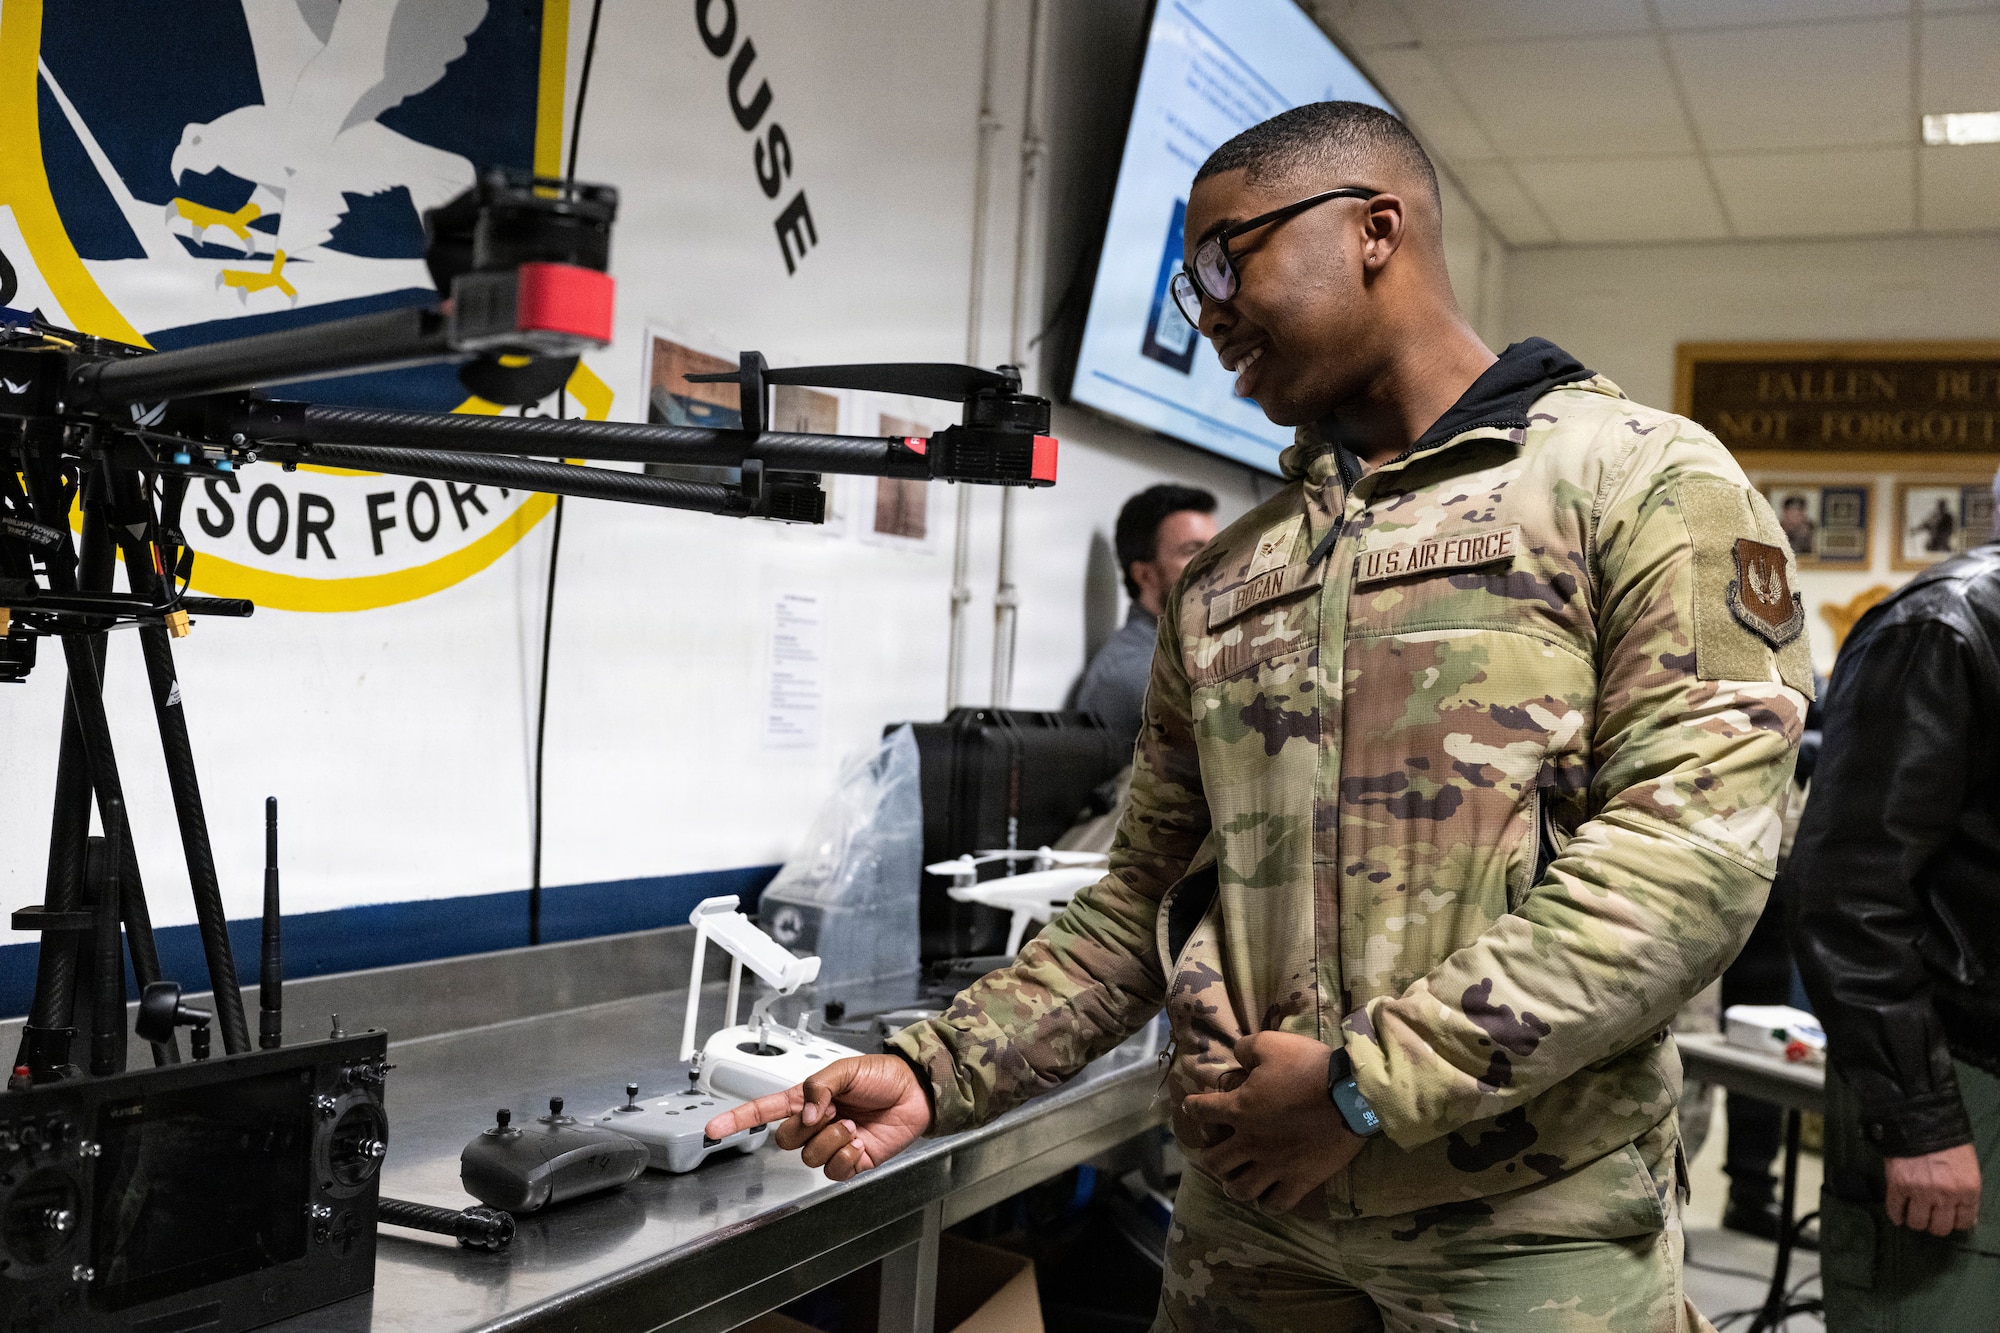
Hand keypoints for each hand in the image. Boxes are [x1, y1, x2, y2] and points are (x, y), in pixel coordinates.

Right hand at [703, 1054, 931, 1181]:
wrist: (916, 1093)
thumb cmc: (882, 1075)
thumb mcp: (846, 1068)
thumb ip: (818, 1086)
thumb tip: (807, 1114)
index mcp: (807, 1099)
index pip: (764, 1110)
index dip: (737, 1119)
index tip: (713, 1129)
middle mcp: (816, 1123)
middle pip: (785, 1140)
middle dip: (806, 1128)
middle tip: (832, 1113)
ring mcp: (832, 1144)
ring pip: (809, 1157)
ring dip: (832, 1140)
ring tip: (854, 1125)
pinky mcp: (851, 1162)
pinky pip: (834, 1171)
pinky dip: (847, 1156)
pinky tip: (861, 1143)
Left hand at [1180, 1030, 1366, 1213]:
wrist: (1351, 1096)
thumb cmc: (1310, 1067)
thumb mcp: (1271, 1043)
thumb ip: (1246, 1049)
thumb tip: (1236, 1056)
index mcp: (1239, 1109)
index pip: (1202, 1111)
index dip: (1193, 1108)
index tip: (1191, 1107)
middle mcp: (1250, 1143)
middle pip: (1214, 1162)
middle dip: (1211, 1157)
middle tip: (1218, 1152)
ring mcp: (1274, 1166)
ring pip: (1240, 1190)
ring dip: (1233, 1185)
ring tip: (1236, 1181)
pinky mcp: (1300, 1181)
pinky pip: (1276, 1204)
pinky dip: (1267, 1203)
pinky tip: (1267, 1197)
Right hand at [1884, 1143, 1981, 1236]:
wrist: (1921, 1118)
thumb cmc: (1949, 1140)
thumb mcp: (1969, 1167)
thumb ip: (1967, 1193)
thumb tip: (1966, 1217)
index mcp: (1968, 1190)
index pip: (1963, 1223)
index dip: (1955, 1222)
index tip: (1949, 1217)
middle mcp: (1945, 1195)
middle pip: (1940, 1228)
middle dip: (1935, 1225)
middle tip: (1930, 1216)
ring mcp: (1920, 1191)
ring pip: (1917, 1223)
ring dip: (1915, 1220)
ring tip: (1913, 1213)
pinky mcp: (1898, 1185)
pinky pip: (1894, 1209)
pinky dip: (1895, 1215)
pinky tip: (1897, 1215)